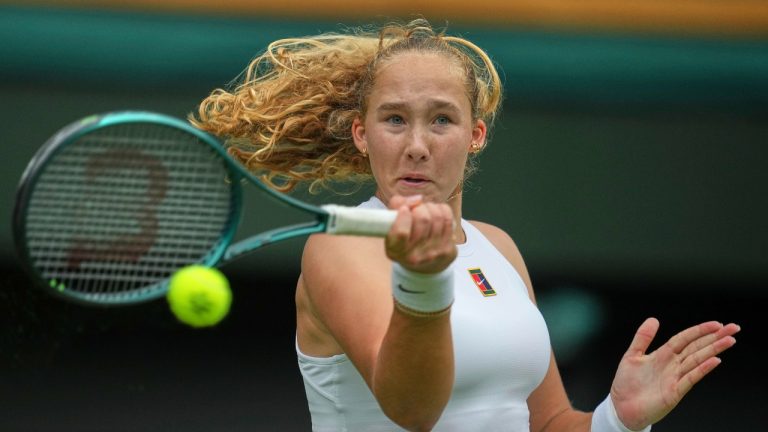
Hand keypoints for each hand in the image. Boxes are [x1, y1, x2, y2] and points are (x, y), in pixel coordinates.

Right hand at [384, 195, 456, 273]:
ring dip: (430, 207)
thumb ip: (396, 206)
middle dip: (419, 207)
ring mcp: (432, 254)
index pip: (402, 232)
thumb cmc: (405, 235)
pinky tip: (436, 213)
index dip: (404, 216)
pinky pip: (447, 219)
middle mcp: (413, 256)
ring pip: (437, 217)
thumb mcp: (391, 224)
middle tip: (415, 209)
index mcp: (394, 250)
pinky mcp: (446, 249)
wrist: (424, 261)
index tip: (405, 209)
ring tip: (425, 210)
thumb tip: (418, 199)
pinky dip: (442, 210)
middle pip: (423, 219)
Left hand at [609, 318, 739, 429]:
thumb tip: (654, 319)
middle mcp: (672, 365)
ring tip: (729, 340)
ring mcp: (675, 378)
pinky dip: (702, 369)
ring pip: (697, 360)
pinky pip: (690, 378)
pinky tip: (714, 360)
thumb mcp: (632, 355)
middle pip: (696, 348)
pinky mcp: (674, 392)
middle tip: (733, 328)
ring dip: (713, 349)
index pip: (684, 339)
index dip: (699, 331)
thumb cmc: (627, 383)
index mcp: (662, 355)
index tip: (717, 324)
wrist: (621, 407)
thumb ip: (643, 338)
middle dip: (714, 338)